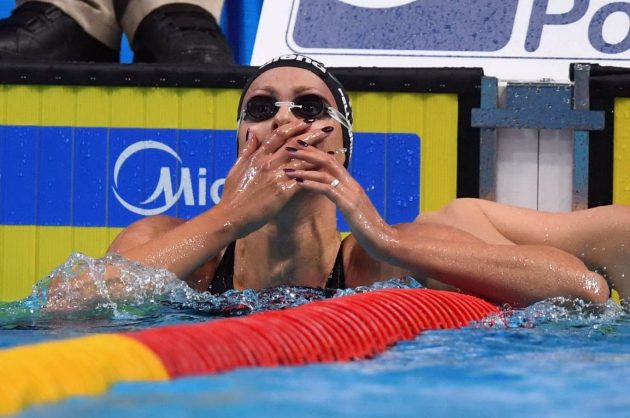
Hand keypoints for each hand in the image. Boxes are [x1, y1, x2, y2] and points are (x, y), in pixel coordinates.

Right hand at [219, 121, 333, 236]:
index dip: (294, 126)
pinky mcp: (282, 191)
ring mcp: (276, 176)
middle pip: (294, 143)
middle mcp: (268, 163)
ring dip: (319, 152)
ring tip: (333, 149)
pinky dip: (315, 173)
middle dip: (312, 134)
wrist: (230, 216)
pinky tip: (326, 171)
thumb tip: (253, 132)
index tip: (306, 122)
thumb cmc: (232, 196)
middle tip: (325, 128)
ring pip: (301, 159)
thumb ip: (247, 150)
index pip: (278, 135)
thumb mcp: (236, 168)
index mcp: (257, 156)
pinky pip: (303, 179)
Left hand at [283, 144, 394, 256]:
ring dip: (304, 168)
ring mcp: (351, 193)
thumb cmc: (367, 228)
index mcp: (352, 185)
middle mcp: (352, 184)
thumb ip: (342, 199)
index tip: (300, 147)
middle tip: (290, 147)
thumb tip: (331, 194)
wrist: (383, 240)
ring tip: (288, 166)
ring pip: (325, 173)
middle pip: (328, 161)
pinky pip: (327, 189)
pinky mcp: (348, 204)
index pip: (332, 162)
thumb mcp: (352, 209)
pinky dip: (311, 183)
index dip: (316, 153)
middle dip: (308, 153)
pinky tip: (298, 182)